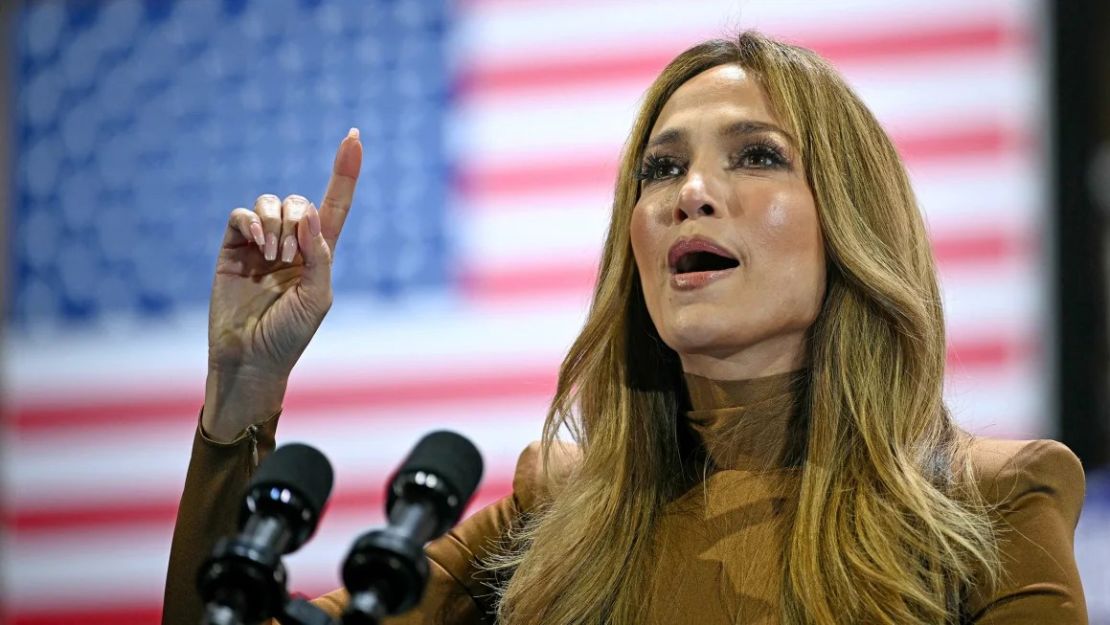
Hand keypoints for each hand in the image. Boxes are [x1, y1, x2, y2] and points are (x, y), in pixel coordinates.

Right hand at [202, 129, 362, 439]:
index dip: (345, 171)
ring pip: (270, 202)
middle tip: (289, 257)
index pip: (336, 204)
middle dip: (297, 219)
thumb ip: (319, 254)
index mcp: (319, 253)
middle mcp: (292, 243)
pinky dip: (252, 221)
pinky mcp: (232, 247)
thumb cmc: (290, 335)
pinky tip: (257, 244)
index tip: (354, 136)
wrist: (250, 358)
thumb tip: (306, 215)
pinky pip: (241, 214)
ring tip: (272, 256)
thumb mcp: (318, 297)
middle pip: (299, 201)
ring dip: (275, 223)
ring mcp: (260, 243)